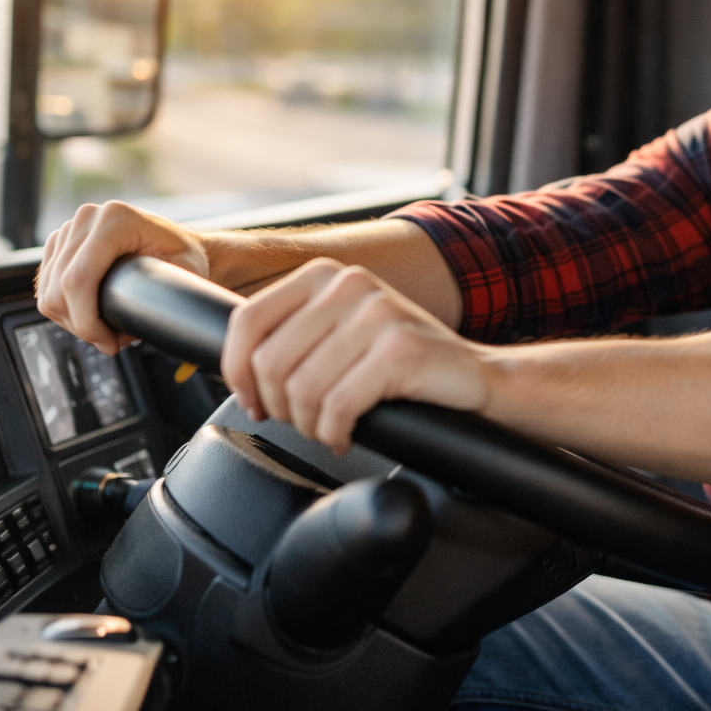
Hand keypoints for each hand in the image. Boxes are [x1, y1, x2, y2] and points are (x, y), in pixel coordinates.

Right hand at [36, 201, 209, 355]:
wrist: (179, 243)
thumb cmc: (185, 256)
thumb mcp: (186, 270)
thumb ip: (165, 293)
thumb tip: (136, 327)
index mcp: (116, 219)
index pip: (78, 279)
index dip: (86, 321)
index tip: (108, 342)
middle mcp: (89, 218)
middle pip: (58, 288)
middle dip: (81, 326)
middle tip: (111, 342)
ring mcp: (71, 228)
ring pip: (48, 291)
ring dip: (72, 320)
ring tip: (106, 329)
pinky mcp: (61, 242)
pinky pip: (45, 285)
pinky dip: (64, 309)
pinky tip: (90, 315)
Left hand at [222, 258, 490, 452]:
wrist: (474, 378)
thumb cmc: (402, 363)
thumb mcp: (342, 331)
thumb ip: (295, 334)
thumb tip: (237, 370)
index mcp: (326, 274)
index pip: (247, 321)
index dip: (236, 372)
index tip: (252, 401)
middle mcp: (350, 284)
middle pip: (270, 363)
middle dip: (279, 407)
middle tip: (303, 421)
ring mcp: (378, 314)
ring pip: (302, 390)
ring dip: (310, 425)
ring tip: (330, 428)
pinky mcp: (400, 350)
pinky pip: (338, 407)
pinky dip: (334, 433)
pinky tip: (346, 435)